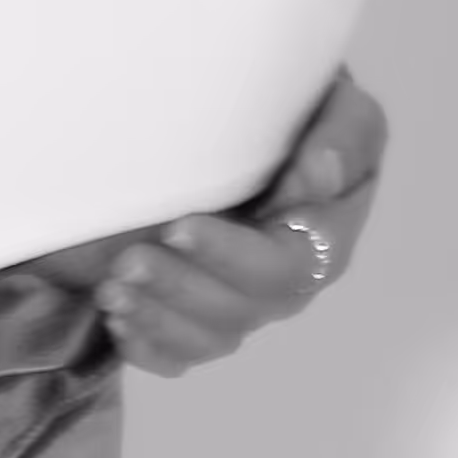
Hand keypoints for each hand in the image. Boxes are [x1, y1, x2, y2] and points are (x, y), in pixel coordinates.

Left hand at [71, 65, 389, 374]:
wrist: (248, 114)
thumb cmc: (297, 106)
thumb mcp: (337, 102)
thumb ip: (344, 135)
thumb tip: (321, 176)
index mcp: (327, 237)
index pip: (286, 266)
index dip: (229, 256)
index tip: (178, 228)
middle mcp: (289, 281)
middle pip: (243, 309)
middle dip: (181, 288)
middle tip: (128, 261)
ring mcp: (247, 304)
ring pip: (211, 338)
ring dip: (159, 317)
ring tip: (112, 291)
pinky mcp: (206, 318)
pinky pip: (183, 355)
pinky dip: (149, 346)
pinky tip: (117, 321)